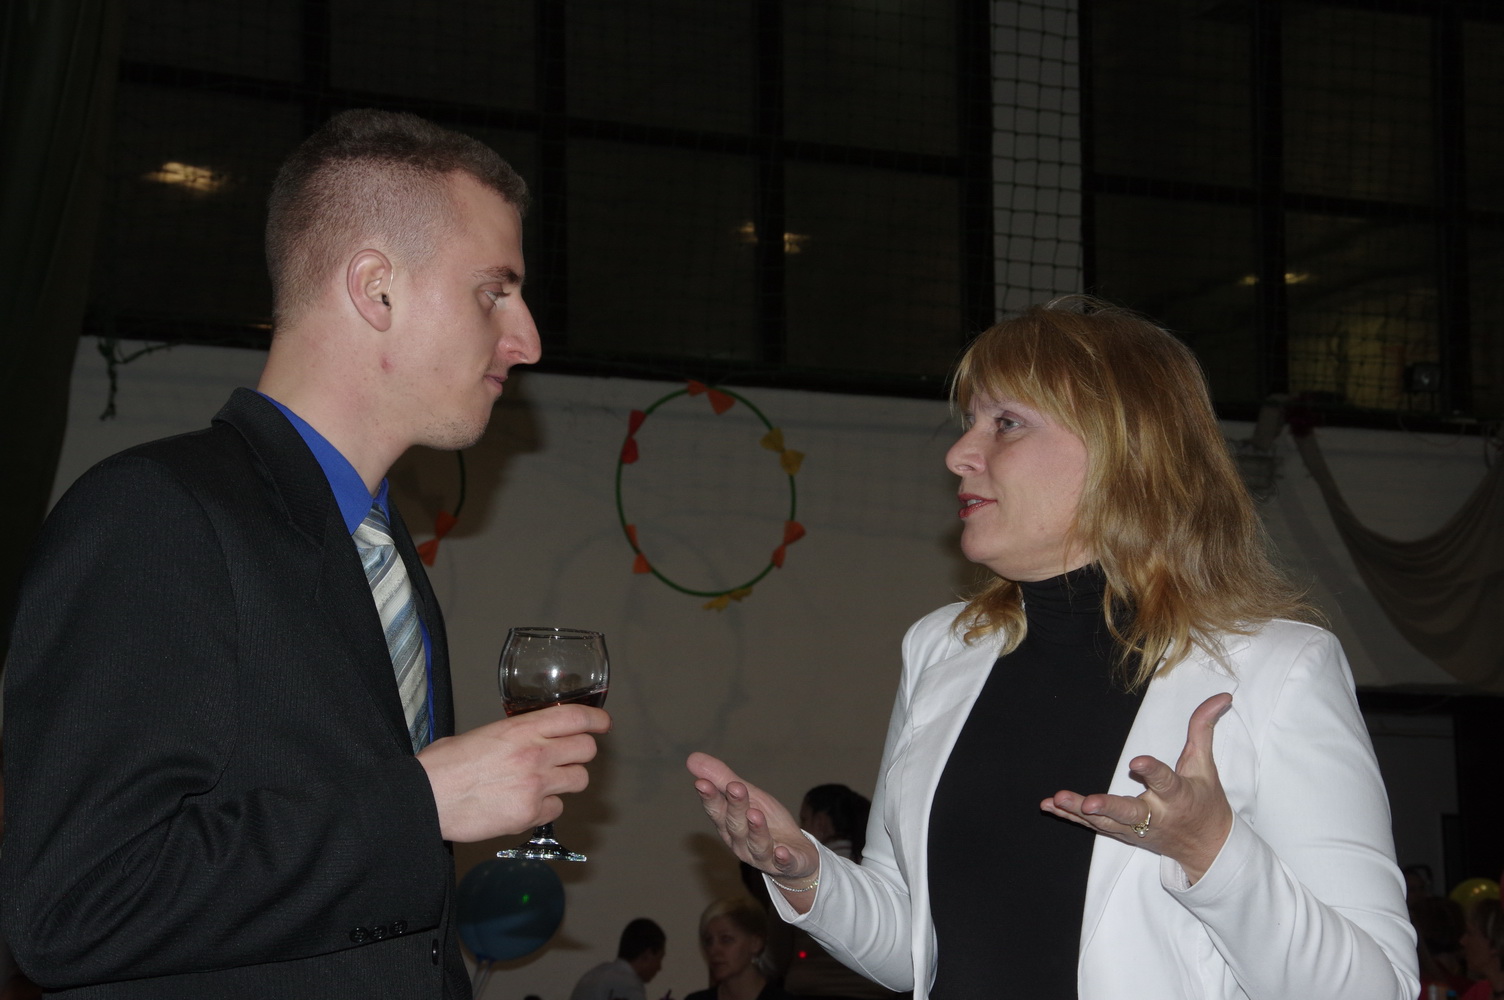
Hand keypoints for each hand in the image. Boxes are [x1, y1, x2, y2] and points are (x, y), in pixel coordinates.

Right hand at [419, 705, 609, 842]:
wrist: (426, 799)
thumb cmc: (443, 766)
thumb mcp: (481, 734)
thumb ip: (512, 735)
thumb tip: (523, 739)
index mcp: (521, 729)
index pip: (576, 718)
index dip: (596, 720)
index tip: (603, 724)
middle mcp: (535, 755)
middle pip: (586, 750)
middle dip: (581, 753)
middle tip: (570, 756)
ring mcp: (535, 786)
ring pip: (578, 780)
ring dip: (566, 781)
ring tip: (545, 783)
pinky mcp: (529, 814)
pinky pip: (555, 810)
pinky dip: (546, 808)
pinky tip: (525, 804)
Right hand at [687, 752, 821, 910]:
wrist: (796, 854)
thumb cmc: (765, 821)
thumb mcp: (748, 796)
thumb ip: (722, 779)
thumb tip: (692, 758)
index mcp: (729, 825)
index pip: (717, 810)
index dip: (710, 798)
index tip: (701, 782)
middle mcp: (742, 843)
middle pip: (736, 825)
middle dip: (735, 807)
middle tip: (735, 787)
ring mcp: (764, 856)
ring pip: (758, 844)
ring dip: (756, 830)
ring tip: (755, 814)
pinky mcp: (788, 864)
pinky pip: (785, 863)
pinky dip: (783, 858)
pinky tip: (782, 852)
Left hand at [1041, 693, 1233, 883]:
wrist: (1207, 848)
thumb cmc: (1205, 801)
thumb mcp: (1206, 765)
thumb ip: (1204, 728)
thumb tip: (1223, 695)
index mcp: (1178, 796)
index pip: (1165, 782)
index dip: (1151, 771)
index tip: (1136, 761)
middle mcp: (1156, 815)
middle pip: (1130, 813)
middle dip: (1109, 808)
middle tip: (1090, 803)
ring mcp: (1136, 829)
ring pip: (1106, 823)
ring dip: (1079, 813)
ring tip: (1056, 799)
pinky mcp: (1122, 834)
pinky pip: (1093, 826)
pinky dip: (1071, 818)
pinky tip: (1049, 805)